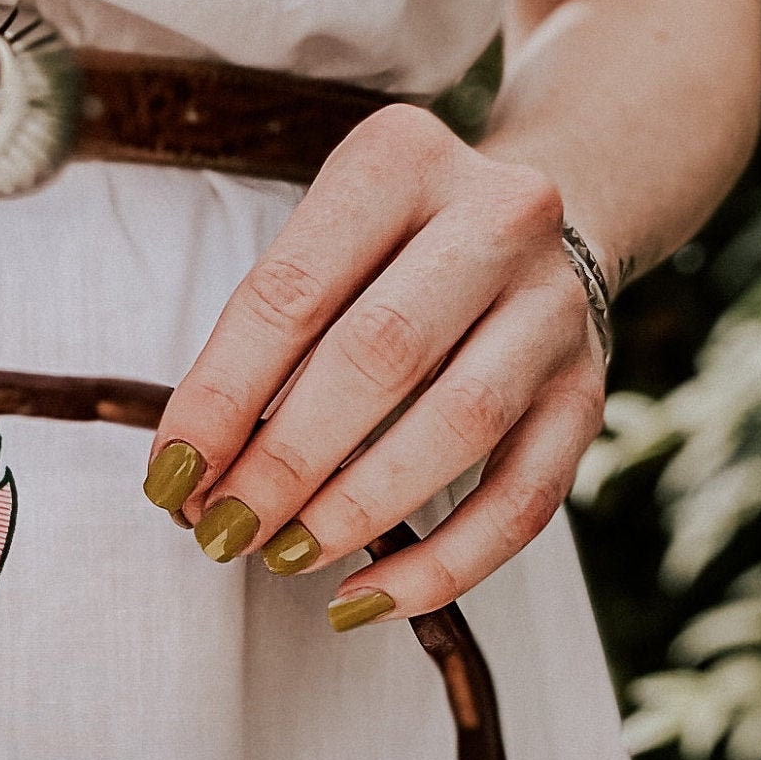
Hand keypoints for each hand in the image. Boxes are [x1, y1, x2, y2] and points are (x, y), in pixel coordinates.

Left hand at [141, 108, 606, 622]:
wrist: (551, 221)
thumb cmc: (394, 250)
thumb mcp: (327, 246)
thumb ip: (263, 342)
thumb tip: (194, 479)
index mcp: (403, 160)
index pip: (291, 293)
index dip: (220, 397)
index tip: (170, 476)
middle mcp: (498, 216)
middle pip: (377, 355)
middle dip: (284, 461)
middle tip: (222, 530)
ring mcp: (556, 306)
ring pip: (457, 425)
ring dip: (357, 510)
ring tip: (285, 557)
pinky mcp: (590, 392)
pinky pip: (523, 501)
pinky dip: (442, 565)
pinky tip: (367, 598)